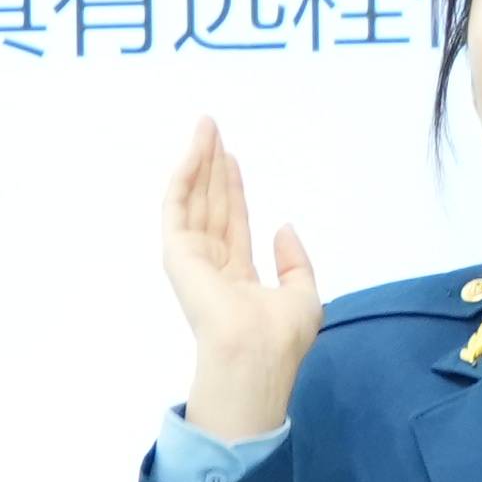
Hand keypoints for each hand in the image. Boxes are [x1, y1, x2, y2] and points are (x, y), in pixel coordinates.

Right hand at [157, 117, 320, 438]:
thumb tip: (284, 228)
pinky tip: (192, 151)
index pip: (233, 223)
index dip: (232, 189)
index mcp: (237, 278)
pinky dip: (183, 177)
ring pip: (194, 199)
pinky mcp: (177, 252)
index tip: (233, 157)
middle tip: (211, 128)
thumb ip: (295, 262)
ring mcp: (191, 258)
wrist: (255, 353)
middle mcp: (211, 265)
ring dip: (197, 162)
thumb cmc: (280, 335)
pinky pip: (177, 206)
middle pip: (210, 205)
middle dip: (211, 166)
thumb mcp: (304, 295)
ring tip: (204, 127)